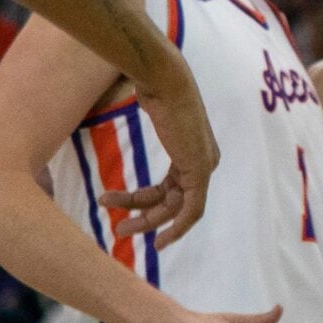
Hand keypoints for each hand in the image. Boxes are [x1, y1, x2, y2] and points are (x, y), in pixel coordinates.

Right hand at [103, 57, 217, 249]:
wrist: (165, 83)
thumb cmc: (157, 91)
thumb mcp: (157, 110)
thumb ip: (157, 114)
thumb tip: (144, 91)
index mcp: (195, 154)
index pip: (176, 192)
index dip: (154, 209)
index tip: (132, 221)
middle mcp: (204, 162)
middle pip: (173, 203)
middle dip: (145, 220)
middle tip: (118, 231)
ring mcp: (204, 166)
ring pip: (176, 209)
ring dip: (146, 222)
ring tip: (117, 228)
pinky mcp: (201, 170)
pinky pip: (192, 209)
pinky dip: (178, 227)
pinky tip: (159, 239)